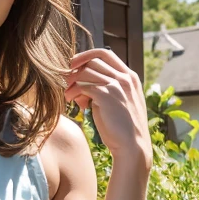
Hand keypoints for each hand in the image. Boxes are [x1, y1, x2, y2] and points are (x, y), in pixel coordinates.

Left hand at [63, 48, 152, 168]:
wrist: (132, 146)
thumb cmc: (122, 129)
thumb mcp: (118, 104)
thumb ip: (105, 91)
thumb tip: (81, 88)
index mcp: (130, 77)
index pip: (105, 53)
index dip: (86, 56)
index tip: (74, 66)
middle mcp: (125, 78)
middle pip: (93, 60)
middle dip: (76, 69)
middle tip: (66, 81)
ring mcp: (116, 85)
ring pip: (85, 71)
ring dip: (72, 82)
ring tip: (68, 96)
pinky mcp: (106, 95)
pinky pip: (83, 85)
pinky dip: (74, 92)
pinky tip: (73, 103)